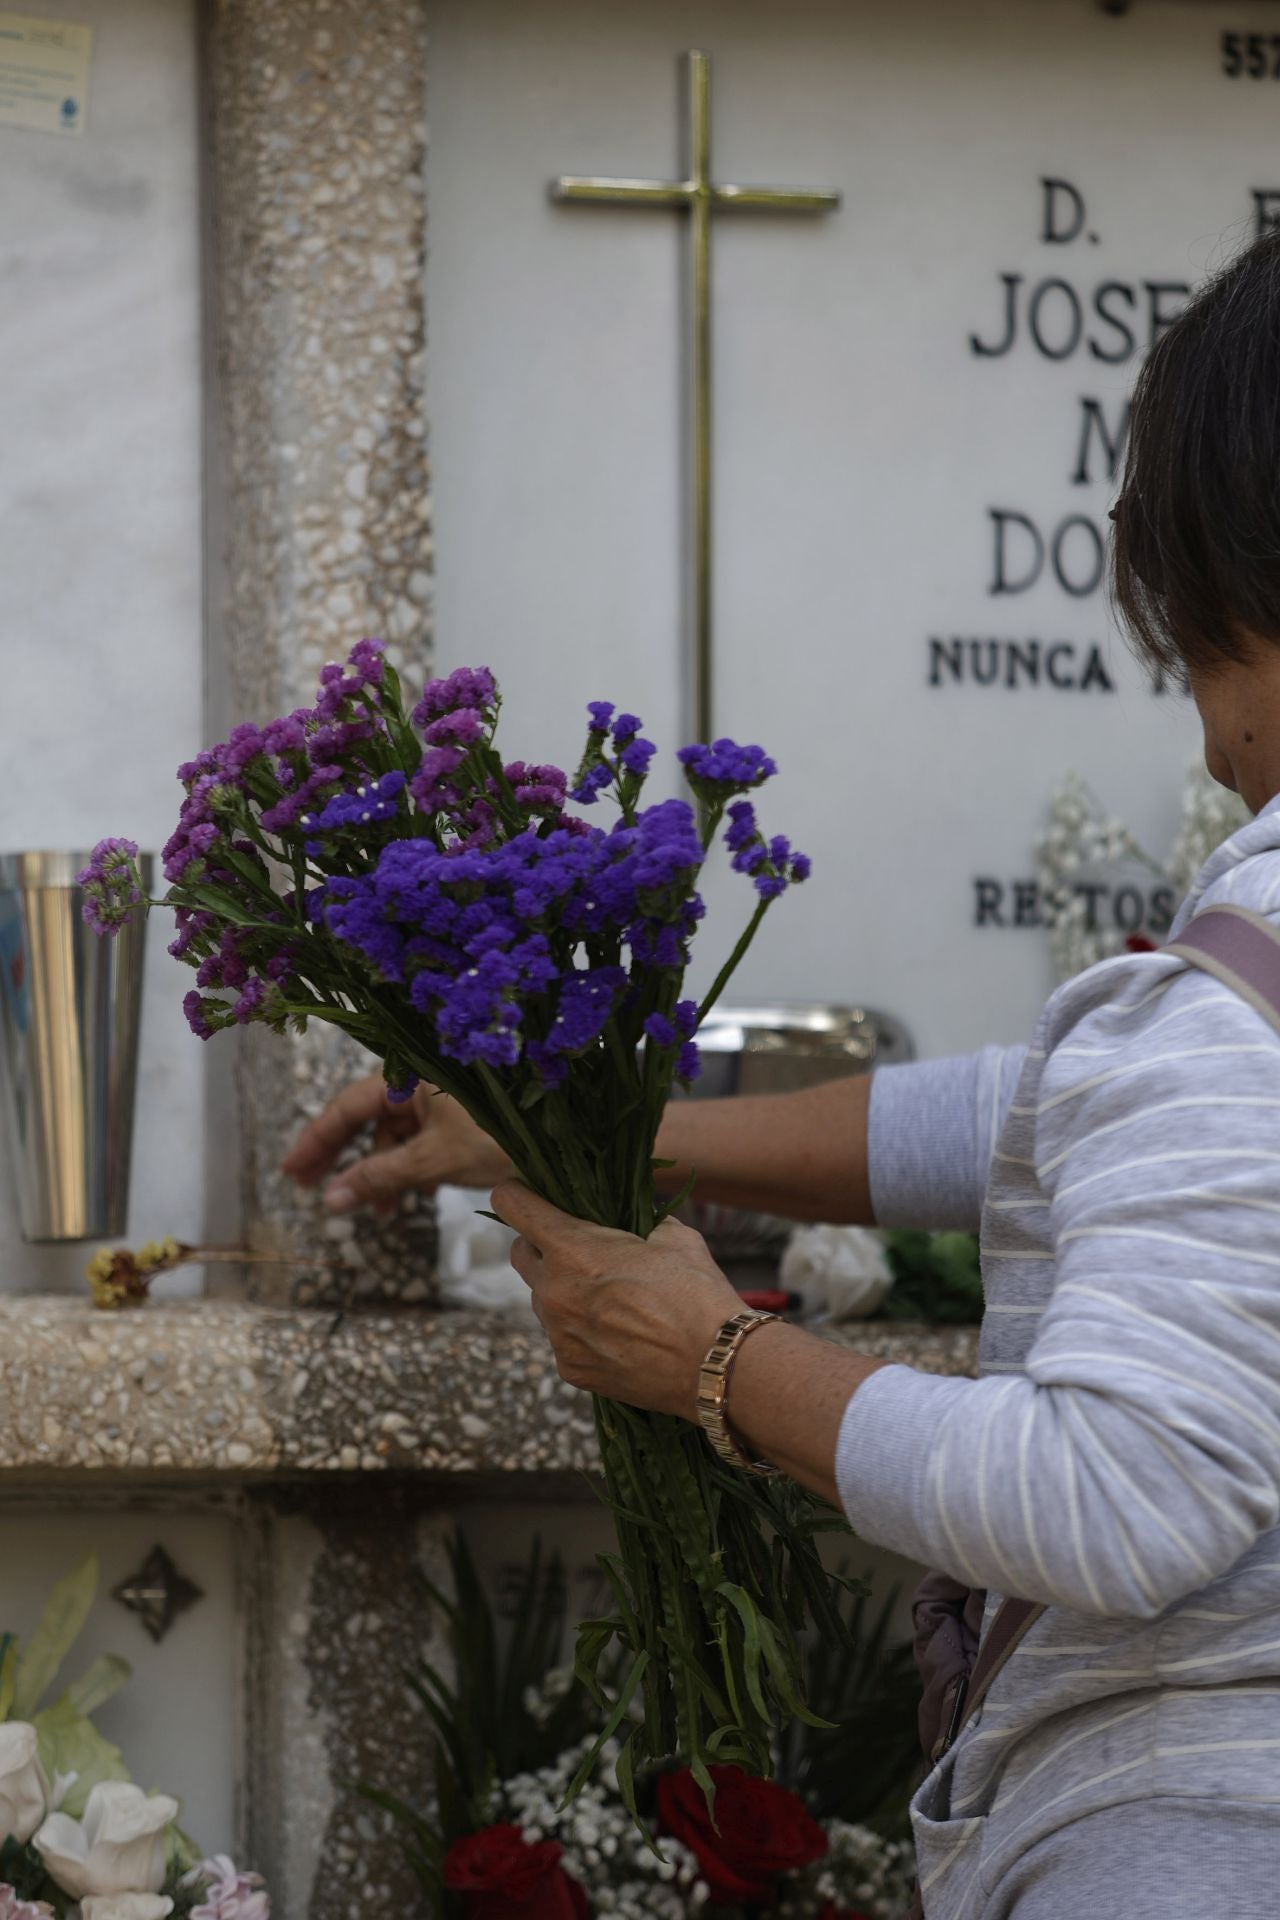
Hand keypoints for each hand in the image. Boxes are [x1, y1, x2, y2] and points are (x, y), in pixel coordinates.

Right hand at [281, 1072, 513, 1213]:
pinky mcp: (466, 1120)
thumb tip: (330, 1200)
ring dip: (380, 1171)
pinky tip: (405, 1199)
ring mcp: (447, 1099)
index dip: (317, 1140)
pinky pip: (424, 1141)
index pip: (349, 1106)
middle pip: (370, 1117)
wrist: (572, 1136)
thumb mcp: (436, 1158)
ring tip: (376, 1212)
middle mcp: (426, 1079)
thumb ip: (380, 1177)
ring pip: (398, 1135)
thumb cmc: (505, 1134)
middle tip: (312, 1191)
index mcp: (413, 1074)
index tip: (291, 1172)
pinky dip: (410, 1169)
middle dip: (342, 1157)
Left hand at [490, 1181, 742, 1418]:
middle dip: (539, 1243)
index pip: (512, 1205)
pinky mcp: (570, 1368)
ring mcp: (558, 1334)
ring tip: (610, 1297)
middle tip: (575, 1246)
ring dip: (563, 1290)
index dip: (516, 1193)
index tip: (523, 1192)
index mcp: (571, 1248)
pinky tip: (618, 1334)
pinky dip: (580, 1331)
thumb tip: (627, 1216)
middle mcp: (553, 1291)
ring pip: (543, 1299)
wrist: (714, 1364)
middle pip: (519, 1253)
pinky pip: (562, 1338)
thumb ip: (635, 1220)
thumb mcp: (671, 1235)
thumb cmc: (696, 1291)